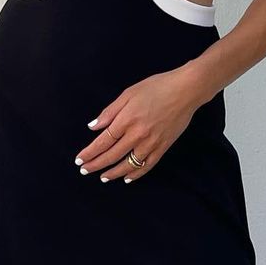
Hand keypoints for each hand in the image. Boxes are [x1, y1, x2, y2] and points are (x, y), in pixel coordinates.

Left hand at [75, 68, 203, 182]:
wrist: (186, 90)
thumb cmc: (157, 87)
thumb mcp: (128, 93)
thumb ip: (110, 112)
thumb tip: (93, 126)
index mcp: (126, 120)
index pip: (103, 142)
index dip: (90, 152)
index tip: (79, 159)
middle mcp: (137, 134)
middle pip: (112, 155)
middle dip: (96, 165)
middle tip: (84, 170)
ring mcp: (151, 143)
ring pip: (128, 164)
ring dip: (113, 173)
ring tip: (103, 177)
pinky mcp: (163, 147)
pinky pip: (147, 165)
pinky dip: (136, 174)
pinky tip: (127, 177)